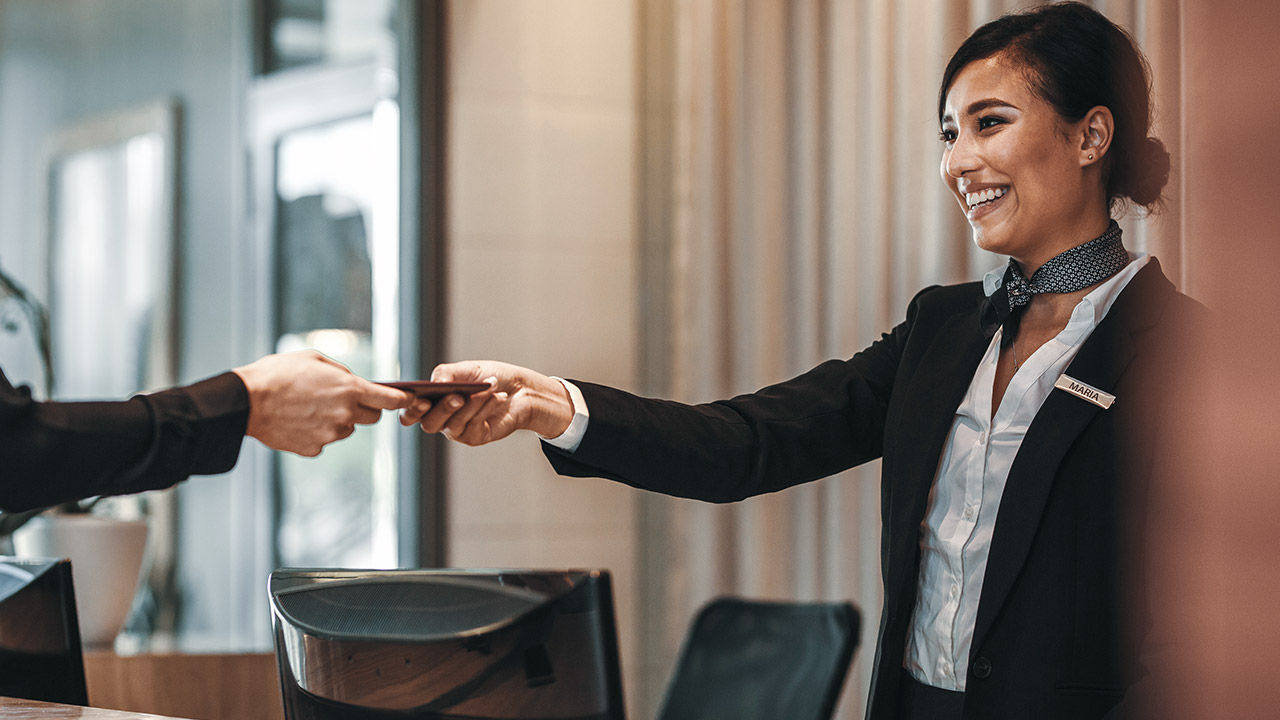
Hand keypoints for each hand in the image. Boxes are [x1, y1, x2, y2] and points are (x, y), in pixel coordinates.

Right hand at [233, 350, 413, 455]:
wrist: (246, 401)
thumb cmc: (279, 373)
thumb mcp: (314, 359)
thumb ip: (341, 372)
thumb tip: (353, 381)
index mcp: (349, 389)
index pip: (390, 399)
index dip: (402, 400)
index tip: (408, 400)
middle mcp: (345, 414)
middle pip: (371, 417)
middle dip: (362, 407)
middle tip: (339, 398)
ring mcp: (330, 435)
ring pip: (346, 428)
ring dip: (337, 420)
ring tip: (308, 407)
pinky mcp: (313, 449)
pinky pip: (324, 441)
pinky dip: (316, 433)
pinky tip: (297, 421)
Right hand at [399, 360, 572, 445]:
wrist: (519, 389)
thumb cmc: (489, 377)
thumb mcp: (467, 369)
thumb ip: (446, 373)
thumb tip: (435, 383)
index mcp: (432, 401)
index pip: (410, 413)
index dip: (410, 410)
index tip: (419, 399)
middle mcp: (441, 418)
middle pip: (429, 424)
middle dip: (443, 409)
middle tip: (458, 395)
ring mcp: (457, 430)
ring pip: (453, 424)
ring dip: (472, 403)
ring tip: (489, 386)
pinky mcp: (475, 437)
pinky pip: (473, 426)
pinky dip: (485, 408)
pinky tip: (498, 397)